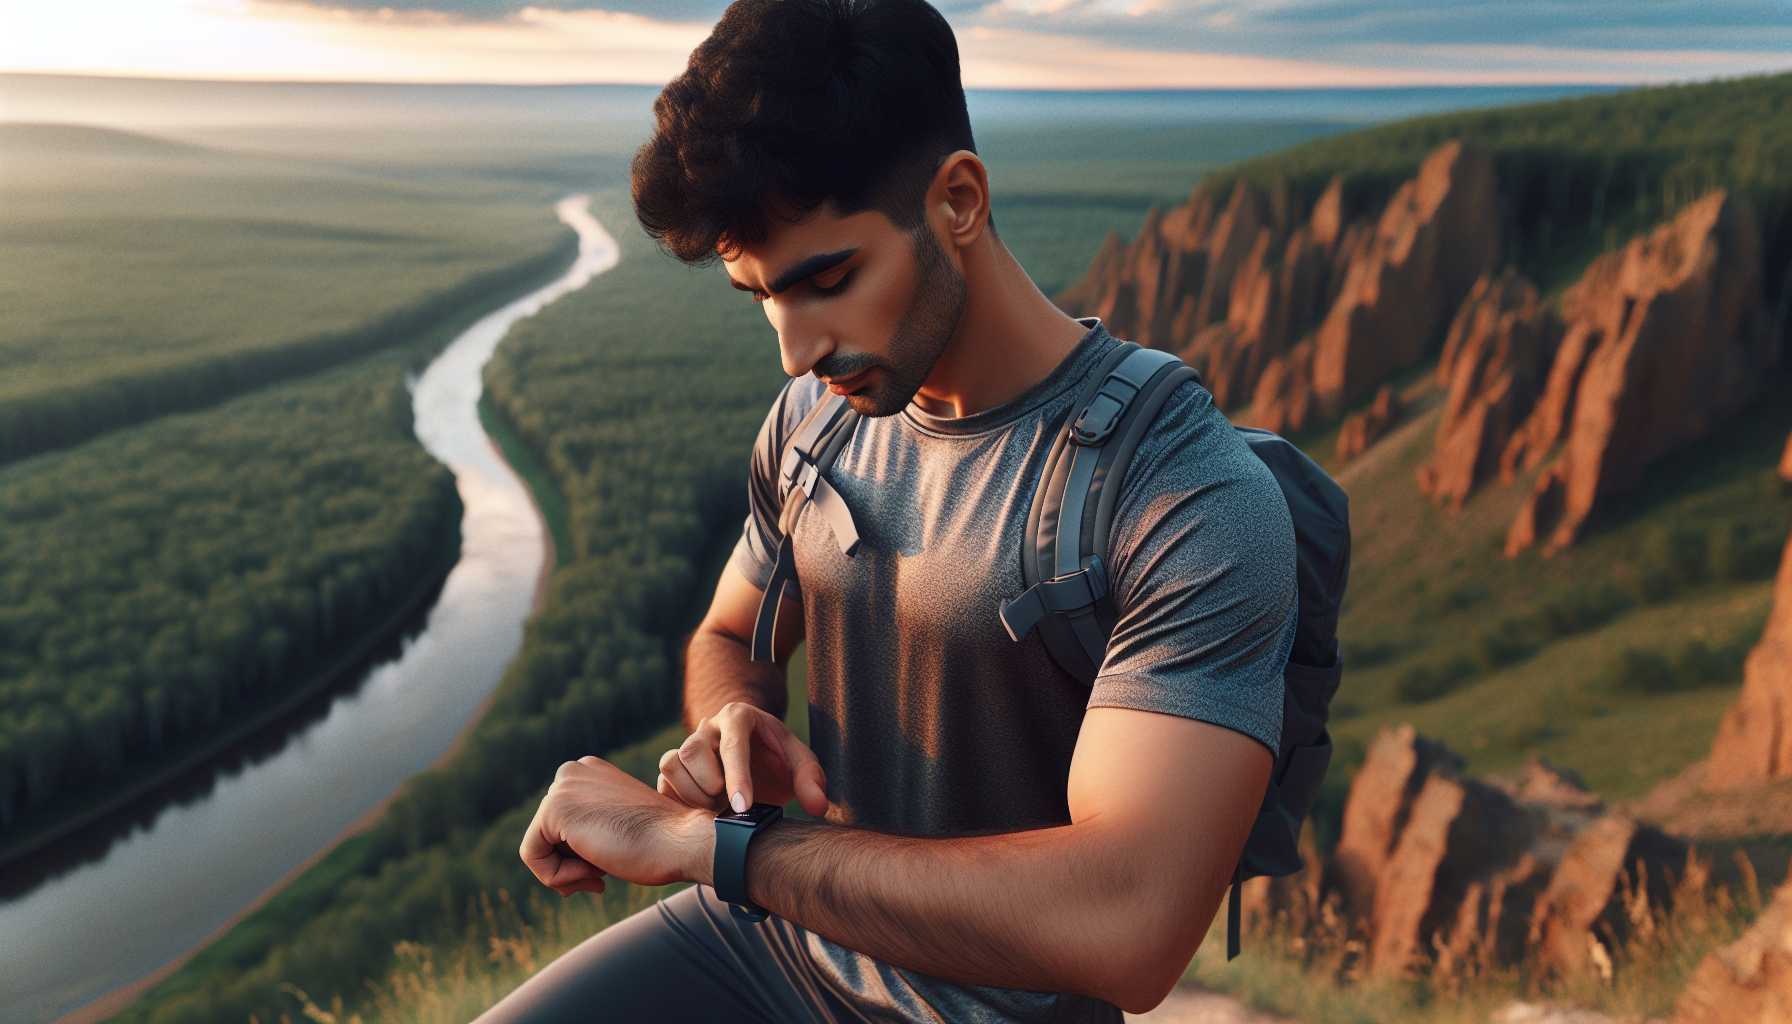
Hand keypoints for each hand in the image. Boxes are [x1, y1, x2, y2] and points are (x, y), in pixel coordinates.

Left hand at [519, 755, 710, 895]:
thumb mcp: (619, 826)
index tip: (610, 862)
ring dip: (567, 873)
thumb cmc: (661, 842)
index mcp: (589, 771)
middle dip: (570, 863)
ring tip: (601, 875)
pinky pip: (532, 856)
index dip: (579, 854)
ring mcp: (562, 787)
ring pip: (537, 847)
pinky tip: (594, 874)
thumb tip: (559, 846)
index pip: (559, 824)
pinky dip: (557, 877)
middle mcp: (572, 771)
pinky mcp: (554, 808)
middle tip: (603, 875)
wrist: (682, 842)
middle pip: (546, 834)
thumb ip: (590, 825)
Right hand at [657, 701, 829, 817]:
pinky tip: (702, 810)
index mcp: (739, 717)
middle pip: (693, 751)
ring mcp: (687, 745)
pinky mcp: (673, 767)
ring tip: (718, 807)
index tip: (744, 807)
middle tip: (733, 806)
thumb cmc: (778, 759)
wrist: (756, 759)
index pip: (733, 744)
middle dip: (712, 785)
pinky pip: (662, 782)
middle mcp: (708, 727)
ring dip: (693, 794)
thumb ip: (811, 780)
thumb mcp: (800, 764)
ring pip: (672, 764)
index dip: (737, 777)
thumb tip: (817, 806)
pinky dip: (679, 801)